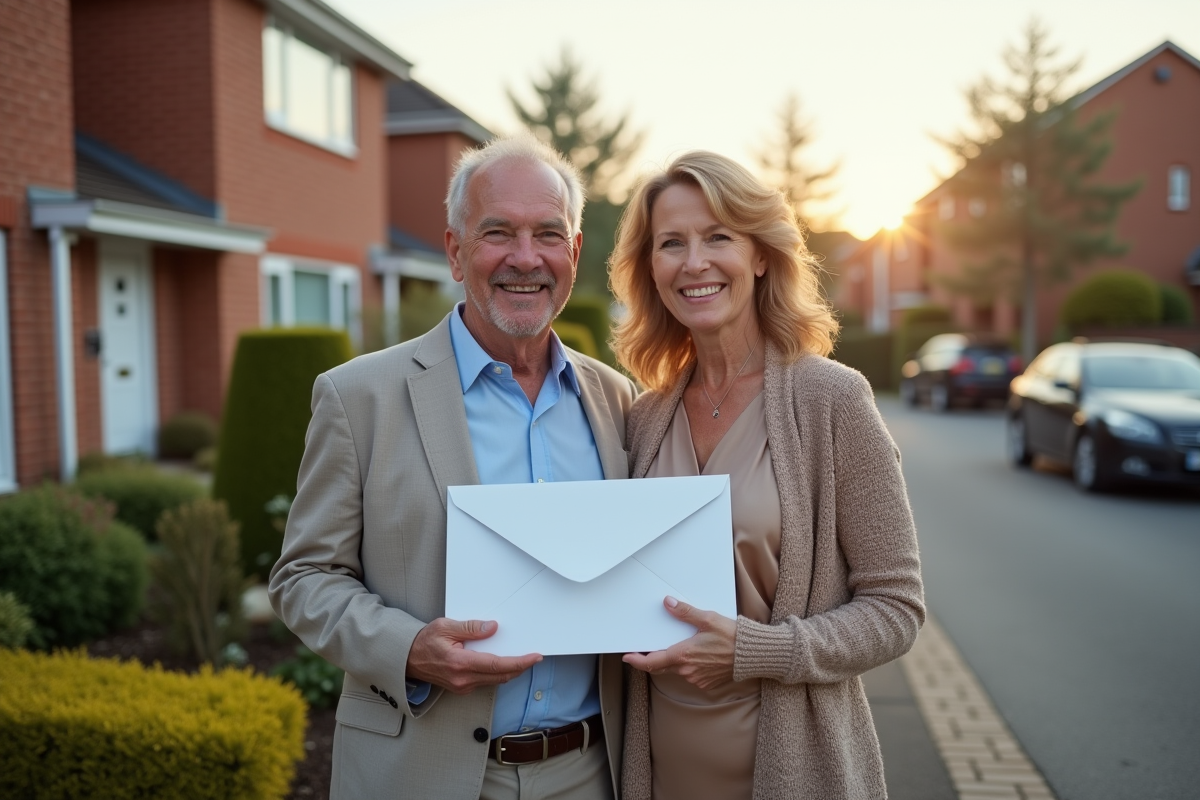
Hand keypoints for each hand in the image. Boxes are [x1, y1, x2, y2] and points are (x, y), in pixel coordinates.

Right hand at [407, 618, 541, 694]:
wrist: (406, 659)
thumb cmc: (423, 642)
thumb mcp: (445, 627)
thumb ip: (470, 628)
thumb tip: (492, 628)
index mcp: (460, 664)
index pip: (497, 665)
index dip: (520, 662)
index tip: (534, 657)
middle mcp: (463, 679)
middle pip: (501, 676)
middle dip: (521, 667)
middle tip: (534, 657)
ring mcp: (462, 686)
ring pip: (495, 680)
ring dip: (510, 671)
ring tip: (522, 659)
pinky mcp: (462, 688)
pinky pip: (486, 681)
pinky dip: (498, 673)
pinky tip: (503, 663)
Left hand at [622, 597, 736, 689]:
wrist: (753, 655)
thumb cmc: (732, 637)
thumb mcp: (707, 619)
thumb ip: (685, 612)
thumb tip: (667, 603)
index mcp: (683, 655)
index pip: (652, 662)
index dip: (637, 660)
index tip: (627, 657)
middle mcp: (687, 670)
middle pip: (662, 667)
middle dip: (653, 659)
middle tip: (646, 650)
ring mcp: (697, 679)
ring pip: (677, 670)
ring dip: (674, 661)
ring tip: (681, 647)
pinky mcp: (706, 683)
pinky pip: (690, 675)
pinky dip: (689, 666)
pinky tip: (697, 656)